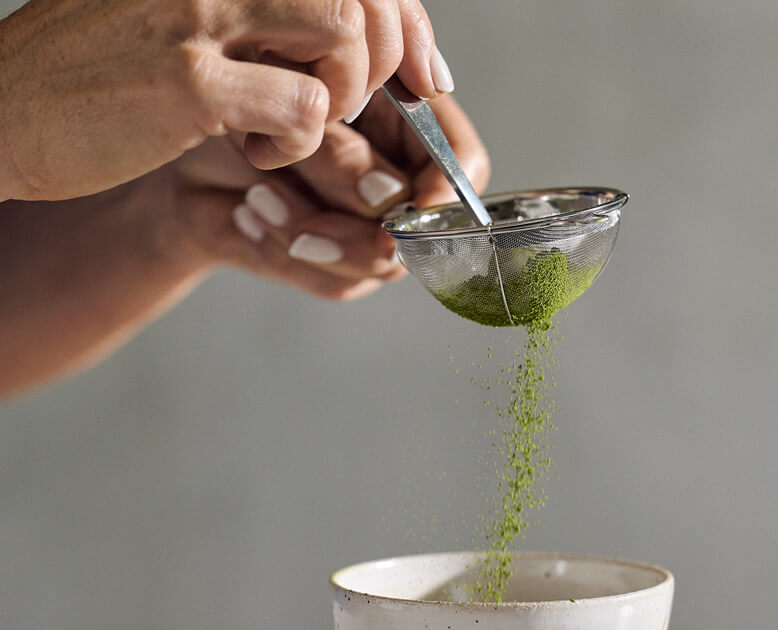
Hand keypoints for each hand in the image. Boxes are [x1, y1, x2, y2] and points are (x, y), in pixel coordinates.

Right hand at [0, 0, 452, 201]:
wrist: (11, 110)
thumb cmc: (107, 74)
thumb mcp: (192, 18)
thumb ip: (268, 15)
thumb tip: (369, 35)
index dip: (406, 19)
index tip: (424, 74)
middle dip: (385, 64)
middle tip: (347, 109)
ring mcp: (201, 9)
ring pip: (344, 31)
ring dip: (343, 95)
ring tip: (294, 127)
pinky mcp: (189, 78)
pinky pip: (305, 105)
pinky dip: (298, 141)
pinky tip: (254, 154)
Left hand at [161, 90, 489, 300]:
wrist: (172, 152)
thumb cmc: (232, 105)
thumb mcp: (283, 109)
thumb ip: (343, 150)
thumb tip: (386, 196)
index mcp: (404, 119)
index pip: (462, 163)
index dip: (447, 191)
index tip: (411, 207)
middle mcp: (398, 178)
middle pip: (424, 225)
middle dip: (354, 209)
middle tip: (288, 180)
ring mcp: (370, 230)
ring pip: (380, 261)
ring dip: (315, 231)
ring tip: (259, 193)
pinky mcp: (336, 268)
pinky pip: (335, 281)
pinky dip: (288, 249)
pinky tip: (251, 213)